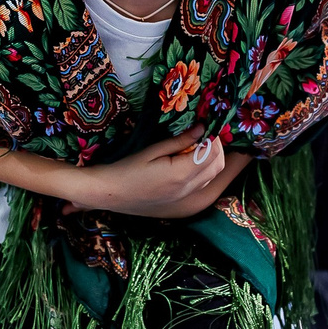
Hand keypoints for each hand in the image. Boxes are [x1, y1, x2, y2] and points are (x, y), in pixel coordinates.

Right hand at [61, 128, 233, 216]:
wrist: (110, 194)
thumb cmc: (126, 168)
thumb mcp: (152, 150)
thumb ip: (179, 141)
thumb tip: (202, 128)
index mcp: (180, 174)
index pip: (211, 153)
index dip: (213, 137)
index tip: (206, 125)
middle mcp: (187, 188)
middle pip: (217, 166)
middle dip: (217, 148)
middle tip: (205, 134)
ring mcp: (185, 198)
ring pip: (213, 177)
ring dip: (213, 160)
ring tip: (200, 146)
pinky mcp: (181, 203)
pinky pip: (203, 186)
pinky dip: (206, 172)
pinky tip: (193, 162)